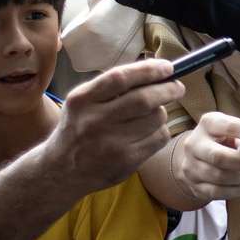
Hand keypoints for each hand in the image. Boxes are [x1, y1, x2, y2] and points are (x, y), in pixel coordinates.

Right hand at [46, 59, 184, 194]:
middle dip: (168, 90)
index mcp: (82, 100)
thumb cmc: (80, 128)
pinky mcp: (126, 161)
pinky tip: (150, 131)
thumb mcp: (83, 102)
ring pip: (156, 118)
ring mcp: (111, 143)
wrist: (62, 171)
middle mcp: (94, 121)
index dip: (148, 70)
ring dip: (162, 112)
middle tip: (177, 88)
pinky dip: (161, 130)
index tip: (167, 67)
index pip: (120, 78)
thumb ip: (113, 86)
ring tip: (153, 113)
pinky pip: (159, 137)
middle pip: (143, 99)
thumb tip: (156, 70)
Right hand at [174, 113, 239, 200]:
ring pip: (220, 178)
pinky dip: (239, 190)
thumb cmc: (222, 140)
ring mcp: (191, 167)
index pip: (229, 127)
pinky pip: (218, 192)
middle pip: (220, 157)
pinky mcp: (194, 186)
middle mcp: (194, 145)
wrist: (194, 157)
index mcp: (207, 124)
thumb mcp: (232, 131)